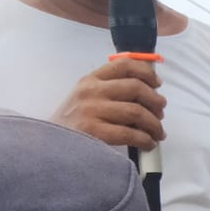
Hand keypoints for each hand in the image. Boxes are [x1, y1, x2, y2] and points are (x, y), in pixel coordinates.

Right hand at [52, 59, 166, 148]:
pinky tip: (148, 144)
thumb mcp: (85, 97)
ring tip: (158, 132)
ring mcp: (91, 110)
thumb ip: (109, 89)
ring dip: (154, 124)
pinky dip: (145, 139)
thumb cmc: (73, 123)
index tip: (157, 84)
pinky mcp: (94, 131)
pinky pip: (130, 133)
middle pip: (136, 88)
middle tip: (161, 112)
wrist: (48, 145)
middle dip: (155, 101)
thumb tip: (148, 92)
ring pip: (136, 111)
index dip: (147, 73)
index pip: (124, 65)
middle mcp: (91, 92)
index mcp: (90, 80)